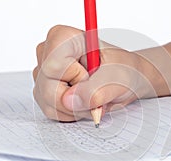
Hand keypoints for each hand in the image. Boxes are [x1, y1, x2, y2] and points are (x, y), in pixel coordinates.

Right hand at [33, 25, 159, 121]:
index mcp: (64, 38)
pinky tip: (83, 102)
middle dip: (75, 100)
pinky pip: (50, 110)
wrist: (126, 79)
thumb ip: (96, 90)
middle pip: (47, 87)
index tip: (92, 75)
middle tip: (95, 92)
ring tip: (91, 97)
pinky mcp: (44, 89)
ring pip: (47, 102)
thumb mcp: (117, 78)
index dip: (76, 78)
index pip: (54, 66)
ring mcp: (44, 72)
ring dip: (74, 109)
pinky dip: (70, 113)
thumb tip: (69, 102)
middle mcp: (49, 52)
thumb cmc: (124, 70)